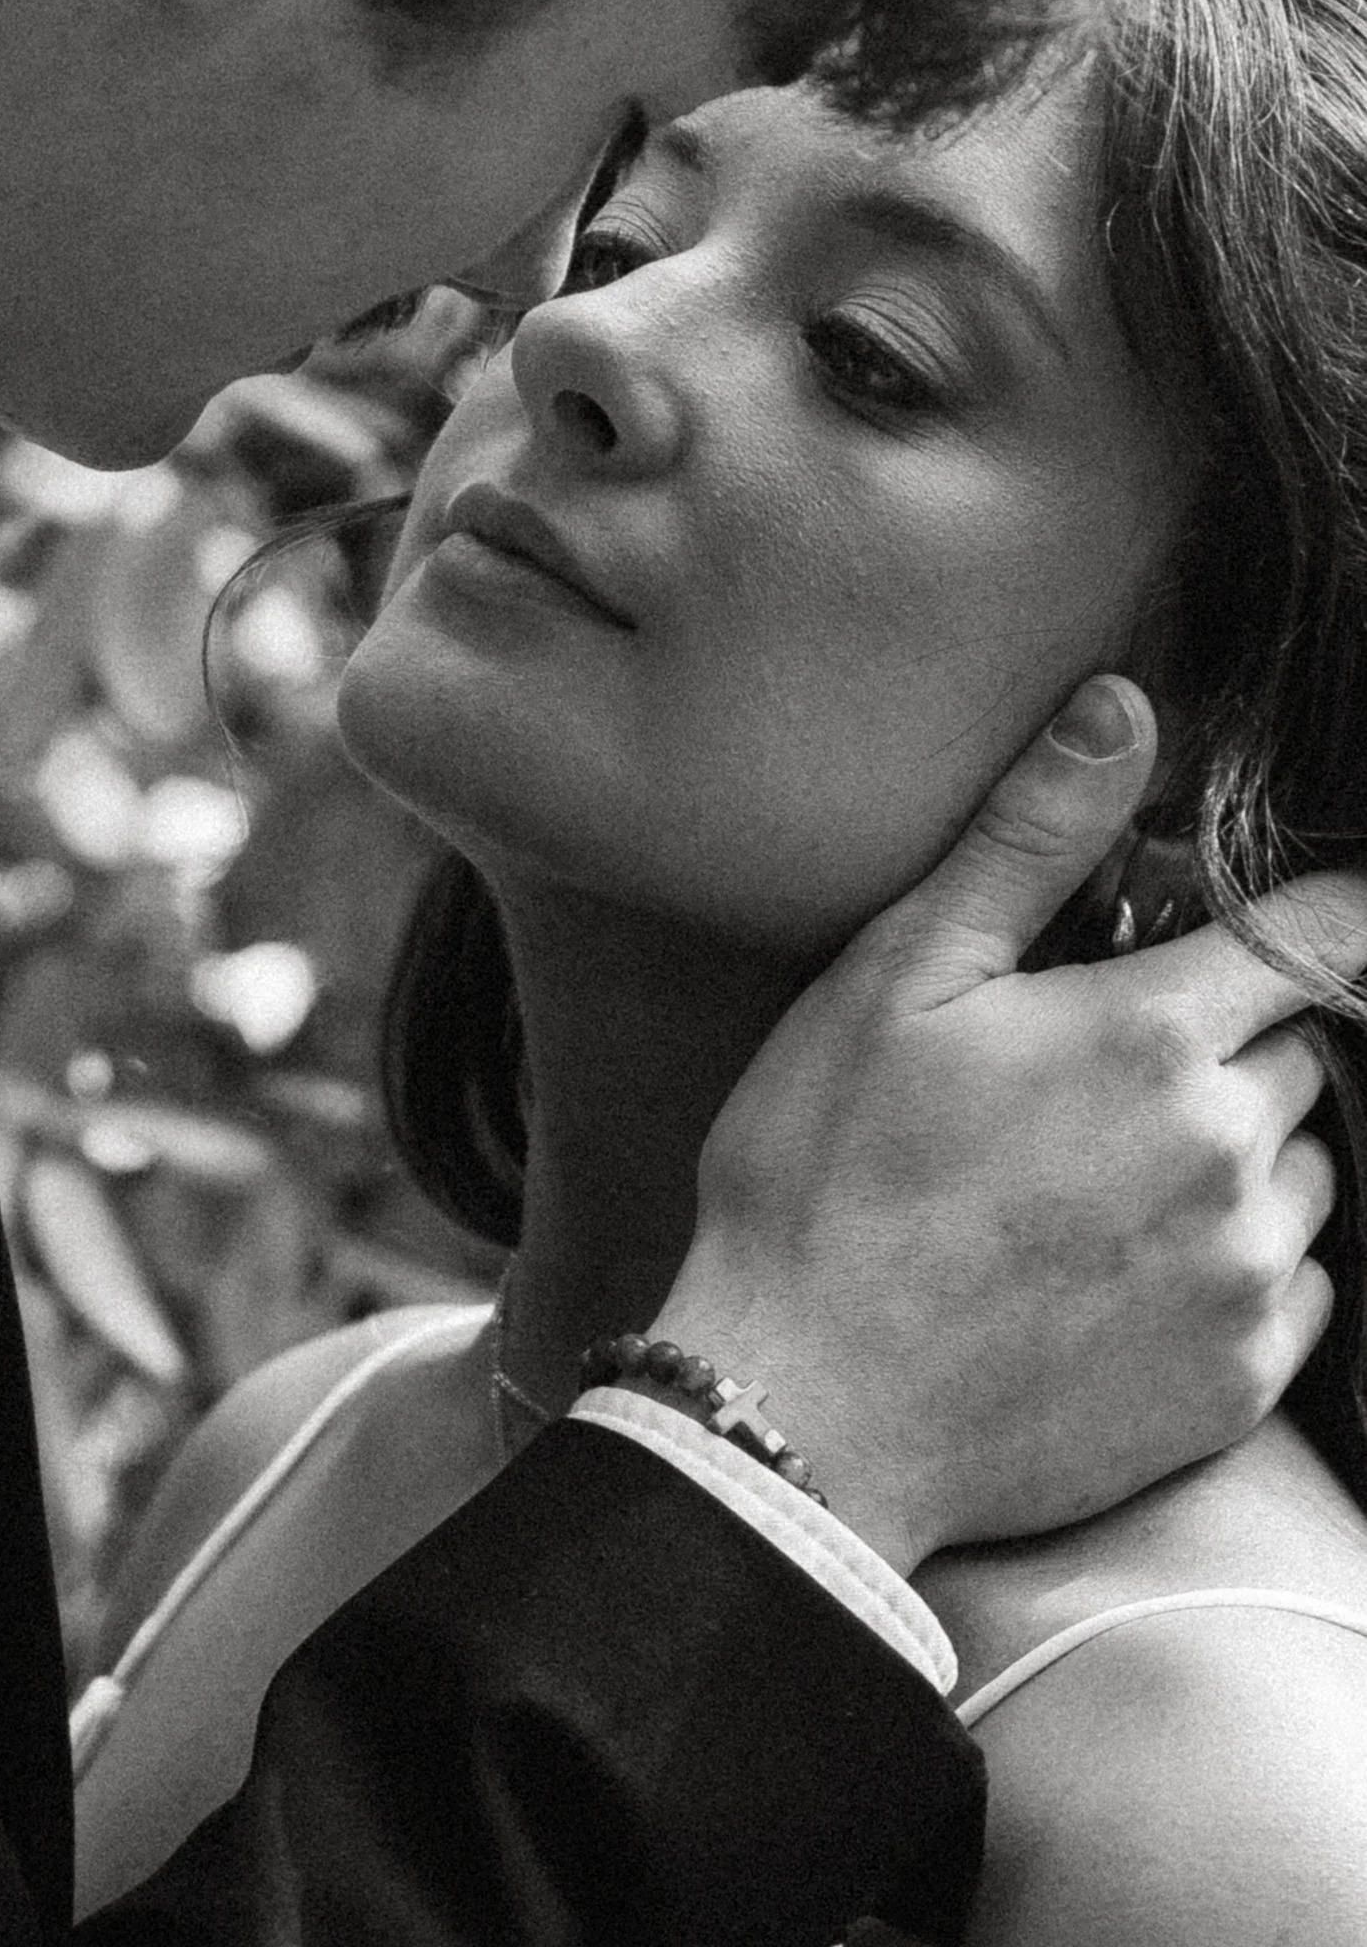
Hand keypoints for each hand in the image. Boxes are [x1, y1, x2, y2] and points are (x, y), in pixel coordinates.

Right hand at [658, 675, 1359, 1575]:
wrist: (804, 1413)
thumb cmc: (825, 1181)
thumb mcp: (896, 983)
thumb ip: (1027, 843)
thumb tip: (1121, 706)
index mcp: (1154, 1037)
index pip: (1318, 936)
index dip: (1318, 916)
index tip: (1292, 925)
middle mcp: (1231, 1152)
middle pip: (1304, 1052)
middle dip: (1235, 1040)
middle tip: (1104, 1071)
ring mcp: (1243, 1276)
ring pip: (1308, 1168)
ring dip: (1241, 1152)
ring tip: (1102, 1182)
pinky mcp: (1239, 1382)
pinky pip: (1297, 1284)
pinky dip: (1239, 1262)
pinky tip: (1123, 1273)